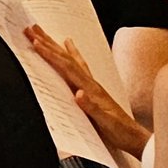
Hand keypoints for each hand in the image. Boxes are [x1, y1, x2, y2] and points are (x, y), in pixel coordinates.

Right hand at [27, 24, 149, 159]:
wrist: (135, 138)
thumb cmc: (120, 131)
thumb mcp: (106, 123)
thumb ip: (92, 108)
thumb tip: (78, 94)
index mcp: (90, 89)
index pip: (67, 67)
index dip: (51, 55)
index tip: (36, 43)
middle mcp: (90, 83)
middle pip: (66, 57)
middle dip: (48, 42)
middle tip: (32, 29)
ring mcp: (91, 84)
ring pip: (70, 58)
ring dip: (55, 44)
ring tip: (44, 31)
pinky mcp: (92, 88)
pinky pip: (78, 65)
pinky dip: (72, 53)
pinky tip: (69, 45)